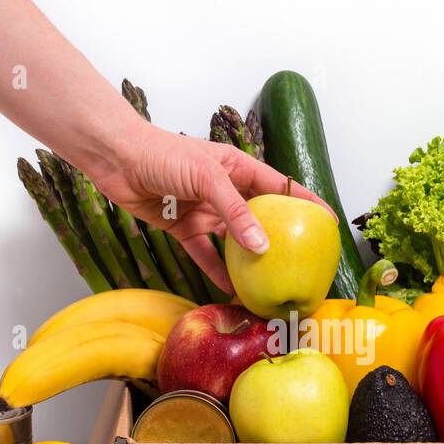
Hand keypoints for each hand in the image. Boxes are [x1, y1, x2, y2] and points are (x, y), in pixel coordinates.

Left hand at [81, 117, 332, 291]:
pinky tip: (231, 290)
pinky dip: (217, 271)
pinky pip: (205, 254)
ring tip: (269, 285)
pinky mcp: (183, 228)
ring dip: (248, 262)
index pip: (280, 188)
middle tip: (301, 262)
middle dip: (279, 240)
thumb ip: (235, 212)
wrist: (115, 157)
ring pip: (233, 241)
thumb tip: (262, 246)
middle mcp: (224, 190)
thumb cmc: (161, 154)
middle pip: (259, 218)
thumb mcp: (206, 177)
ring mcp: (204, 210)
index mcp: (238, 168)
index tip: (328, 222)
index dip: (305, 204)